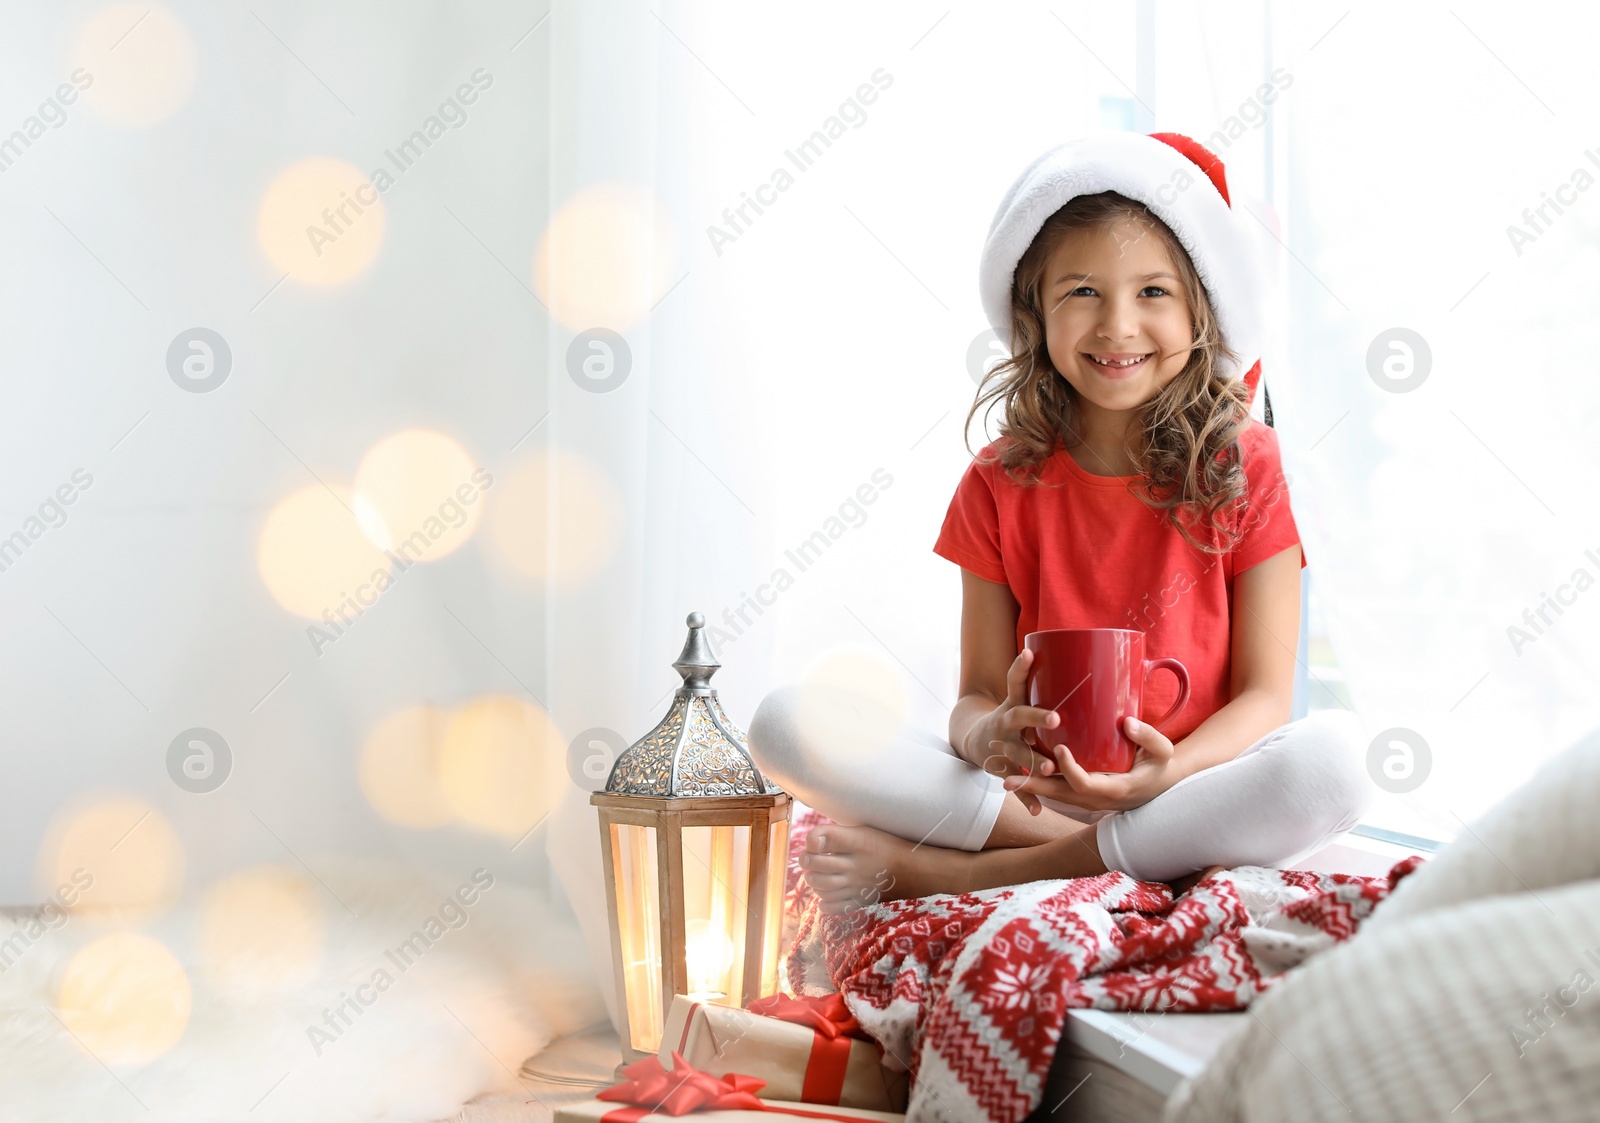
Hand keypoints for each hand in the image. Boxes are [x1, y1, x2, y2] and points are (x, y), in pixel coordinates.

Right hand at [963, 648, 1062, 815]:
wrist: (973, 738)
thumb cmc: (1012, 717)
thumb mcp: (1019, 701)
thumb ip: (1044, 691)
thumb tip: (1091, 673)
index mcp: (1013, 703)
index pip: (1015, 681)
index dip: (1021, 667)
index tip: (1029, 653)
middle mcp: (1006, 722)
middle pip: (1019, 716)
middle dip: (1036, 718)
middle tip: (1056, 719)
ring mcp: (1001, 745)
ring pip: (1018, 752)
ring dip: (1033, 760)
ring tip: (1049, 768)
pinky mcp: (1000, 767)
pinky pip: (1015, 783)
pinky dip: (1026, 797)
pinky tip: (1037, 809)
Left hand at [1002, 715, 1180, 812]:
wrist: (1161, 786)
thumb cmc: (1162, 766)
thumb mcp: (1164, 752)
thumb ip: (1148, 737)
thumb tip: (1126, 722)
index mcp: (1115, 789)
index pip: (1085, 784)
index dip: (1070, 769)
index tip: (1060, 748)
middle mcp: (1096, 800)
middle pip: (1059, 795)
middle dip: (1033, 786)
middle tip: (1007, 777)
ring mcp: (1088, 801)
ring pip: (1054, 796)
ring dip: (1029, 787)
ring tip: (1002, 777)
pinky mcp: (1082, 795)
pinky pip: (1057, 792)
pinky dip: (1037, 784)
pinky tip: (1017, 772)